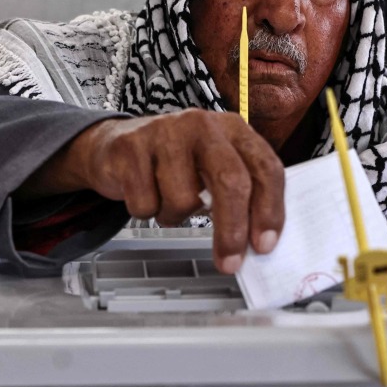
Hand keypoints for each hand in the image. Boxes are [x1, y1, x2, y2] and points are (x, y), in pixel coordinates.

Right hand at [26, 110, 283, 272]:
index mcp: (233, 128)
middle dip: (232, 229)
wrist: (116, 144)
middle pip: (230, 180)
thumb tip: (258, 242)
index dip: (269, 210)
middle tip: (229, 262)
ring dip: (176, 215)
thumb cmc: (175, 162)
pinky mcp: (131, 147)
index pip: (265, 168)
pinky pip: (146, 203)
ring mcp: (165, 132)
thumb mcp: (214, 166)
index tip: (264, 245)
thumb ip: (241, 194)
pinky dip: (146, 211)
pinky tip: (145, 192)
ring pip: (183, 199)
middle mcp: (203, 124)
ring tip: (167, 200)